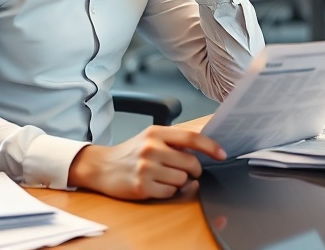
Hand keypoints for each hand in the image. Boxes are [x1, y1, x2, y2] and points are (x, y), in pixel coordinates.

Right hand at [67, 126, 226, 199]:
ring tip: (163, 176)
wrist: (101, 166)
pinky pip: (170, 192)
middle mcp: (151, 148)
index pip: (191, 138)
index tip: (223, 154)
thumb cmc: (131, 152)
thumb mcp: (151, 137)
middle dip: (193, 170)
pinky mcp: (142, 186)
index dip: (211, 147)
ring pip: (183, 180)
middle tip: (182, 170)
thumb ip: (175, 140)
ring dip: (179, 182)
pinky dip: (167, 191)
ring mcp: (146, 168)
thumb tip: (207, 142)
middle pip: (191, 163)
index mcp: (156, 133)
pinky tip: (155, 185)